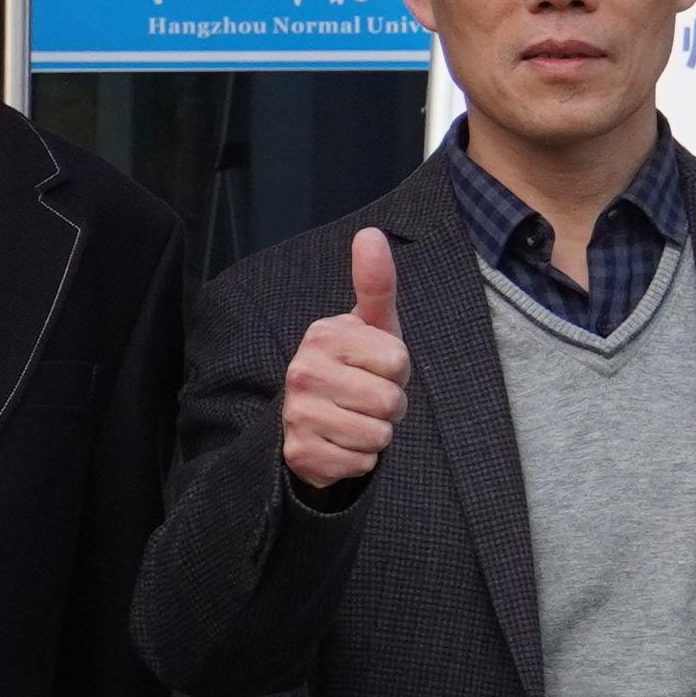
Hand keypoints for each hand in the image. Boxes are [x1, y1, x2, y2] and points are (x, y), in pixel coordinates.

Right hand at [280, 227, 409, 491]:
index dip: (397, 370)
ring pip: (377, 435)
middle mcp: (302, 373)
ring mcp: (297, 416)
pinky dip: (360, 459)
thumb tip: (370, 233)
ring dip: (377, 433)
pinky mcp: (300, 455)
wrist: (311, 419)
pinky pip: (361, 463)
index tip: (376, 368)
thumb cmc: (354, 365)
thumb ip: (375, 282)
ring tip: (356, 420)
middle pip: (389, 401)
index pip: (398, 362)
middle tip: (367, 398)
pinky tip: (342, 444)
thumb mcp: (370, 325)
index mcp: (322, 337)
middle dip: (390, 406)